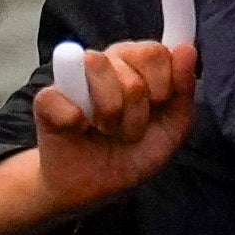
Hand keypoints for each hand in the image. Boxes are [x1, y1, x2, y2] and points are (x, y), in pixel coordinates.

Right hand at [0, 35, 197, 234]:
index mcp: (139, 63)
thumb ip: (184, 88)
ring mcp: (75, 76)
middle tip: (129, 128)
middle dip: (138, 109)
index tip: (159, 105)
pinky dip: (75, 120)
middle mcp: (109, 62)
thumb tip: (186, 48)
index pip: (155, 51)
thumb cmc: (135, 151)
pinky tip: (79, 130)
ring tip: (106, 130)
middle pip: (130, 66)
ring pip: (98, 69)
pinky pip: (60, 95)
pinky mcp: (47, 97)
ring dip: (110, 116)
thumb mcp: (173, 127)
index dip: (162, 82)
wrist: (96, 186)